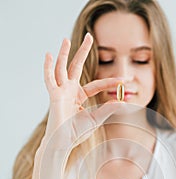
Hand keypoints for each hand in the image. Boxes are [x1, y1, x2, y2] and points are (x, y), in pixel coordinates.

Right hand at [42, 33, 123, 147]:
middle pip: (77, 66)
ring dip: (64, 54)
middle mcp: (70, 90)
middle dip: (83, 51)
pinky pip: (49, 79)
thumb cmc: (77, 133)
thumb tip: (123, 102)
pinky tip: (49, 55)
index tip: (125, 80)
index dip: (111, 82)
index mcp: (80, 96)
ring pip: (62, 68)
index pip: (97, 84)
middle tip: (89, 36)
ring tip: (66, 40)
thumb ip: (107, 109)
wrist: (64, 142)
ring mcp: (61, 91)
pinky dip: (48, 68)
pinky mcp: (54, 95)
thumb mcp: (96, 119)